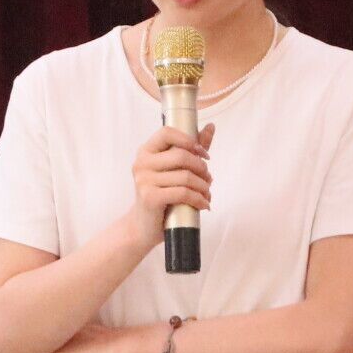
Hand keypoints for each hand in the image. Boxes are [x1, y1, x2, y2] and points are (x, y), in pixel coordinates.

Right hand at [127, 122, 215, 243]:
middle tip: (208, 179)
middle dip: (202, 168)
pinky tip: (204, 204)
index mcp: (146, 151)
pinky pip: (183, 193)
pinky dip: (199, 199)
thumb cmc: (162, 195)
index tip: (203, 154)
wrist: (143, 226)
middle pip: (181, 156)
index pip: (167, 132)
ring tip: (207, 194)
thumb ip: (191, 149)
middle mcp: (142, 163)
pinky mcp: (150, 197)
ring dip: (204, 187)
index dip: (189, 140)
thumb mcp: (175, 170)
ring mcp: (144, 180)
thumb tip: (210, 126)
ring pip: (186, 177)